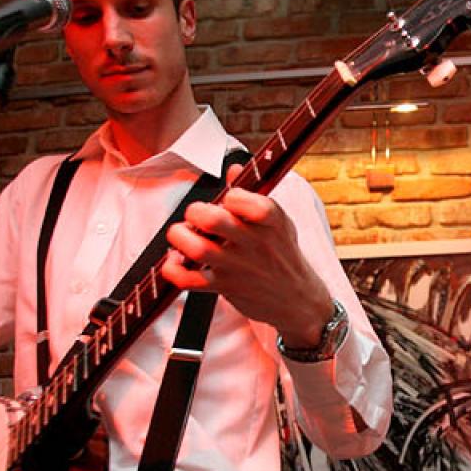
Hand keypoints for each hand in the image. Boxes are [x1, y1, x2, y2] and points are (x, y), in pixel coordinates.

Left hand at [162, 165, 333, 345]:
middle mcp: (256, 244)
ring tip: (180, 234)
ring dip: (181, 237)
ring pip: (199, 250)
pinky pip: (190, 281)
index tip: (228, 197)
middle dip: (197, 211)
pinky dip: (174, 271)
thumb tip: (235, 169)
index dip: (234, 196)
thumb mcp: (279, 223)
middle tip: (196, 214)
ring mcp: (239, 267)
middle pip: (217, 221)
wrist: (297, 301)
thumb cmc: (283, 257)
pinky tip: (173, 262)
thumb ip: (254, 196)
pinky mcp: (225, 286)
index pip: (256, 205)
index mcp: (273, 224)